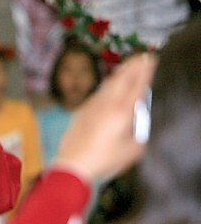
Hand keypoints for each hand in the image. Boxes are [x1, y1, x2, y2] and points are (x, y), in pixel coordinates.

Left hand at [54, 54, 157, 182]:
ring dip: (119, 75)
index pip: (137, 85)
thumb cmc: (105, 160)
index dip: (145, 70)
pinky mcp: (82, 113)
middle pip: (121, 78)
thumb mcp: (133, 149)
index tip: (150, 60)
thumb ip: (138, 131)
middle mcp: (107, 104)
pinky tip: (108, 88)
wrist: (73, 165)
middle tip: (141, 58)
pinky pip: (97, 94)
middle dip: (132, 66)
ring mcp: (92, 107)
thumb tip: (136, 122)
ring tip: (126, 68)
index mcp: (123, 111)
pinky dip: (106, 87)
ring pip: (107, 85)